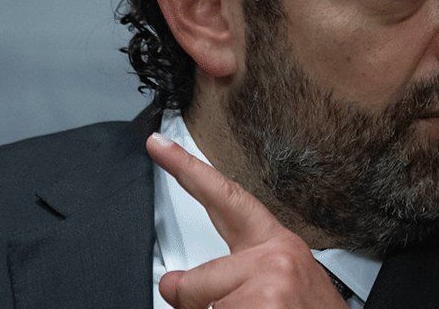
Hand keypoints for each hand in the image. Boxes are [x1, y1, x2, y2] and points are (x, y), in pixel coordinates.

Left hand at [146, 133, 349, 308]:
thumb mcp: (277, 290)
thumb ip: (229, 278)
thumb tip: (173, 285)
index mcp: (278, 246)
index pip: (225, 197)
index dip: (187, 169)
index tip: (159, 145)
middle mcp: (275, 260)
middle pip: (200, 279)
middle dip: (203, 305)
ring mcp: (268, 287)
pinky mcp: (263, 307)